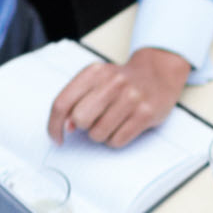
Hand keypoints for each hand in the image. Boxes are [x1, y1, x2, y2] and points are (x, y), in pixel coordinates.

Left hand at [48, 48, 191, 146]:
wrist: (158, 74)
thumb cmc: (122, 82)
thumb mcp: (96, 81)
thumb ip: (77, 100)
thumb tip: (67, 126)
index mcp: (94, 72)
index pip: (62, 103)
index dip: (54, 125)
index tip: (57, 138)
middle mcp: (113, 82)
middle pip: (80, 120)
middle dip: (84, 126)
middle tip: (96, 119)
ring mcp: (131, 98)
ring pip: (98, 134)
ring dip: (102, 134)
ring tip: (113, 121)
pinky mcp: (145, 114)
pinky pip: (117, 140)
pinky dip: (116, 139)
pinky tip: (124, 126)